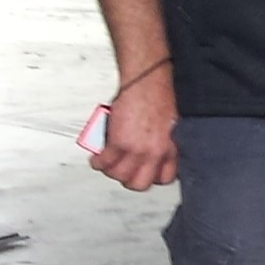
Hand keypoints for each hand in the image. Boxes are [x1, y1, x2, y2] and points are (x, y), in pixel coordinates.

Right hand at [92, 70, 178, 192]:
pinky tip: (96, 159)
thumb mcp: (168, 124)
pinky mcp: (118, 142)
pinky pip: (104, 162)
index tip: (144, 174)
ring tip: (106, 163)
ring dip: (110, 171)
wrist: (146, 81)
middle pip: (139, 183)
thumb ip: (161, 140)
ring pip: (119, 175)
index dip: (152, 177)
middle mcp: (154, 152)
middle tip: (121, 172)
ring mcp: (136, 149)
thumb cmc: (157, 95)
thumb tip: (149, 147)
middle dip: (128, 180)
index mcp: (169, 147)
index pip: (165, 177)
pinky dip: (97, 162)